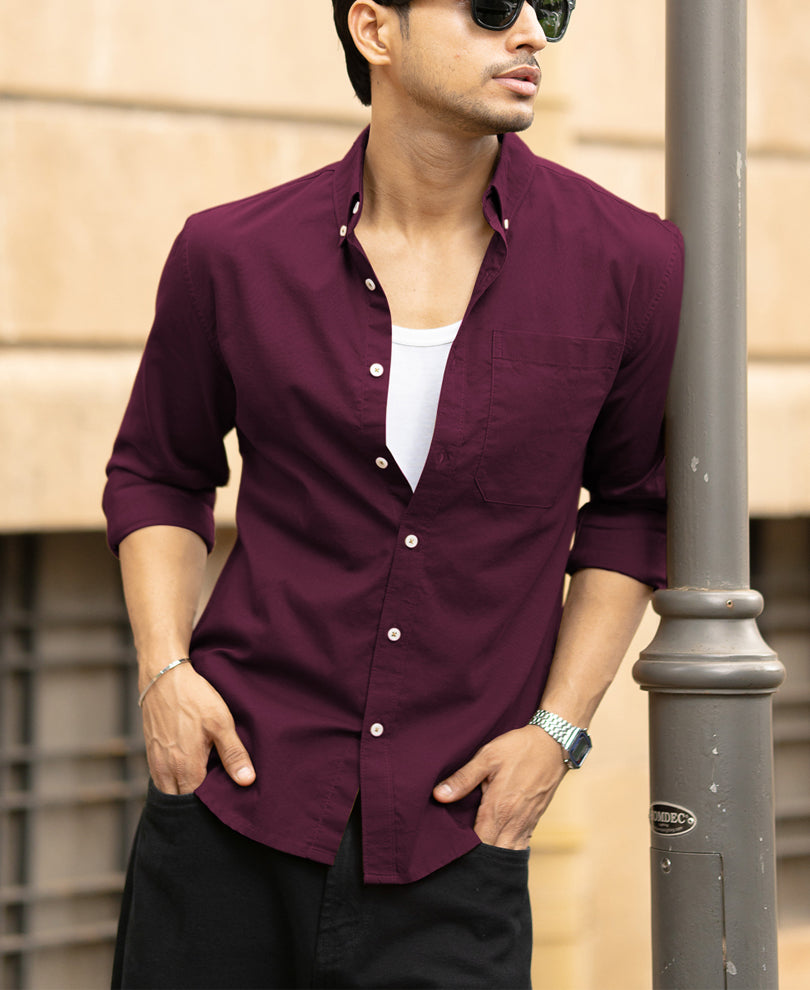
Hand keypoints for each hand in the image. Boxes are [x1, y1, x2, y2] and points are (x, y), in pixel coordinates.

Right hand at [140, 661, 255, 793]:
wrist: (163, 676)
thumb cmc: (194, 698)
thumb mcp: (221, 723)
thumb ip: (233, 754)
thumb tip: (247, 781)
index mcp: (185, 767)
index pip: (196, 804)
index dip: (210, 805)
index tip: (224, 798)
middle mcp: (165, 770)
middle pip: (180, 801)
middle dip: (195, 804)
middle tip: (214, 794)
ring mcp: (155, 762)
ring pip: (168, 792)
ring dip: (183, 793)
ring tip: (203, 784)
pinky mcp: (150, 752)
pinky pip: (160, 779)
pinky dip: (173, 781)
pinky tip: (189, 771)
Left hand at [432, 725, 566, 848]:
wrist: (553, 743)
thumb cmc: (518, 748)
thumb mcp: (487, 757)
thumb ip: (463, 779)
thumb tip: (439, 796)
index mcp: (499, 808)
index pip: (480, 844)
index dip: (466, 852)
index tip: (452, 850)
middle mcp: (514, 821)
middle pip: (495, 854)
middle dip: (479, 860)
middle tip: (462, 858)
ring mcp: (527, 822)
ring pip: (509, 853)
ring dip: (495, 856)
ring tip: (478, 856)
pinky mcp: (535, 819)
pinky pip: (521, 844)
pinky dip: (509, 850)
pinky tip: (498, 846)